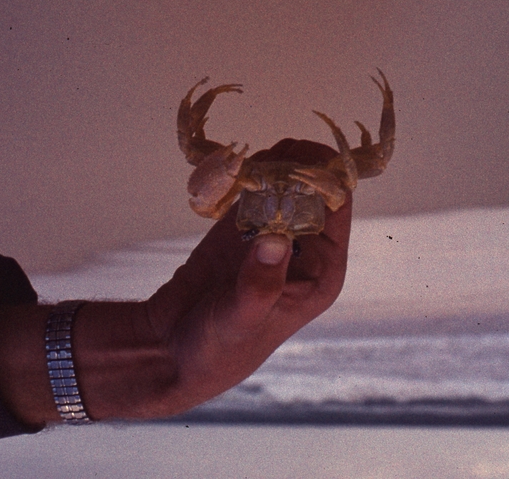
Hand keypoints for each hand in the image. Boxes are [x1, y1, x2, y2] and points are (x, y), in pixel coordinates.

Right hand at [0, 139, 351, 423]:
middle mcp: (305, 247)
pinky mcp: (242, 226)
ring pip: (283, 180)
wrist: (172, 350)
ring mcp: (273, 232)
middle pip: (313, 186)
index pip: (337, 207)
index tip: (296, 159)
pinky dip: (242, 173)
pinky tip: (227, 170)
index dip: (323, 178)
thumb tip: (277, 239)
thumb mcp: (241, 319)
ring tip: (243, 163)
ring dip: (267, 164)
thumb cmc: (218, 348)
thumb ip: (260, 283)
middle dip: (292, 165)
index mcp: (322, 270)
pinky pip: (253, 187)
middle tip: (264, 157)